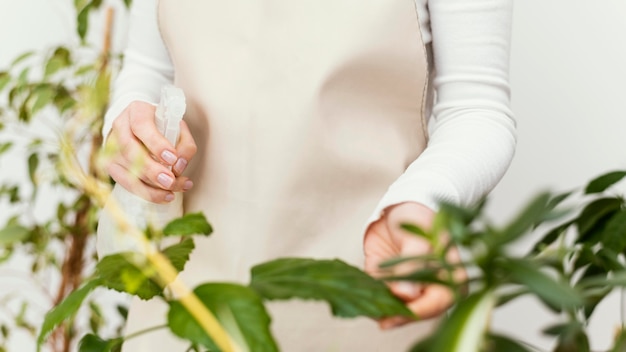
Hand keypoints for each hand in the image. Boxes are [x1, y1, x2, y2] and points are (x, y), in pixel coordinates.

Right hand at [105, 101, 196, 202]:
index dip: (156, 143)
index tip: (173, 158)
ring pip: (127, 170)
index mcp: (136, 111)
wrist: (139, 127)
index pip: (142, 126)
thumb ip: (184, 143)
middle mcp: (120, 127)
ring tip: (173, 192)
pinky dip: (147, 193)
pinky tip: (165, 196)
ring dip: (152, 186)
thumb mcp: (178, 127)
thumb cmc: (162, 127)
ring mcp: (112, 148)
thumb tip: (179, 165)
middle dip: (152, 169)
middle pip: (130, 150)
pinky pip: (127, 183)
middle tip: (170, 181)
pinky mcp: (111, 165)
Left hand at [363, 202, 465, 328]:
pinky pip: (379, 297)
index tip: (396, 316)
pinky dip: (369, 299)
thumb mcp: (418, 237)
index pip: (436, 304)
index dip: (417, 311)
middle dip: (395, 315)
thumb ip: (413, 264)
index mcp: (450, 278)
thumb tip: (406, 295)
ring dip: (380, 309)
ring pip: (395, 308)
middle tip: (378, 316)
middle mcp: (431, 289)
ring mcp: (409, 288)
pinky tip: (360, 300)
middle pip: (415, 311)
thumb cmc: (419, 218)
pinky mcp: (388, 284)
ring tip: (366, 308)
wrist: (400, 205)